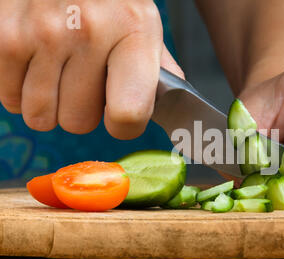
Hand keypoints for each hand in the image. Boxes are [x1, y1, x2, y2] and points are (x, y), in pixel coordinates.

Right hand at [0, 0, 182, 138]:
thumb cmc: (109, 2)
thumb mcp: (142, 25)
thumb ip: (156, 70)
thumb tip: (171, 111)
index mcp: (134, 32)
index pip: (128, 114)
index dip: (124, 125)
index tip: (119, 114)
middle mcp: (88, 32)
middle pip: (79, 123)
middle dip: (81, 109)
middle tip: (83, 78)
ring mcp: (42, 34)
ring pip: (40, 117)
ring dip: (49, 103)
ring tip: (58, 70)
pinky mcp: (5, 37)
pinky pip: (9, 100)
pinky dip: (19, 90)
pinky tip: (35, 64)